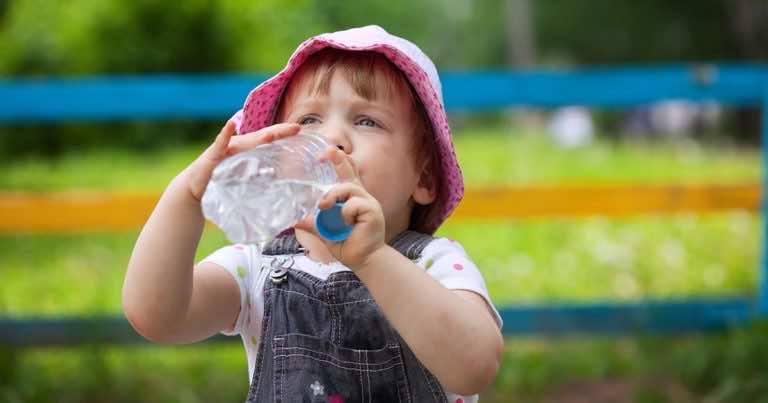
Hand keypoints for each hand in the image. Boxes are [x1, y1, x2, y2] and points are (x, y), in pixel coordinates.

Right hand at [183, 120, 300, 200]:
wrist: (195, 187)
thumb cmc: (220, 179)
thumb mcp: (242, 176)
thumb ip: (256, 172)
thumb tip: (273, 171)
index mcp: (247, 149)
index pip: (269, 139)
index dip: (283, 133)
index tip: (300, 130)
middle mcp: (238, 145)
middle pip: (262, 136)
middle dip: (279, 132)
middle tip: (296, 128)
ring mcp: (226, 148)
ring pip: (246, 141)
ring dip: (259, 137)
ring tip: (273, 134)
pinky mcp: (212, 155)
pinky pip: (220, 143)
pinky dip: (225, 134)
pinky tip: (230, 124)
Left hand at [294, 147, 386, 269]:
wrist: (365, 261)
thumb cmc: (348, 245)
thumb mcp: (325, 232)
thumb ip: (313, 222)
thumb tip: (294, 218)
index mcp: (351, 198)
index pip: (346, 173)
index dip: (339, 160)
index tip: (328, 150)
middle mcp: (361, 196)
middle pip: (350, 172)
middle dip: (338, 160)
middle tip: (325, 153)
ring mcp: (368, 202)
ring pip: (348, 188)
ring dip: (332, 196)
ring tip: (324, 207)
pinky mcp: (373, 210)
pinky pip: (353, 204)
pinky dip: (345, 213)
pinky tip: (347, 224)